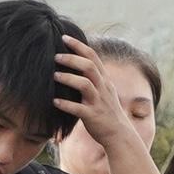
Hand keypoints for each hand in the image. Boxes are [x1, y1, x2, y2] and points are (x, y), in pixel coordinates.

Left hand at [54, 35, 146, 163]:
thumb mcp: (103, 92)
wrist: (120, 136)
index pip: (93, 56)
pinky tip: (54, 102)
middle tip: (56, 56)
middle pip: (89, 67)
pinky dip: (66, 104)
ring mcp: (99, 102)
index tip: (64, 37)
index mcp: (104, 81)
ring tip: (54, 76)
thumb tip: (76, 66)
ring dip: (68, 78)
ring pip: (85, 85)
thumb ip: (92, 79)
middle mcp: (103, 89)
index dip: (79, 45)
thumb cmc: (107, 113)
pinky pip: (79, 109)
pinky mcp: (93, 117)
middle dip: (72, 59)